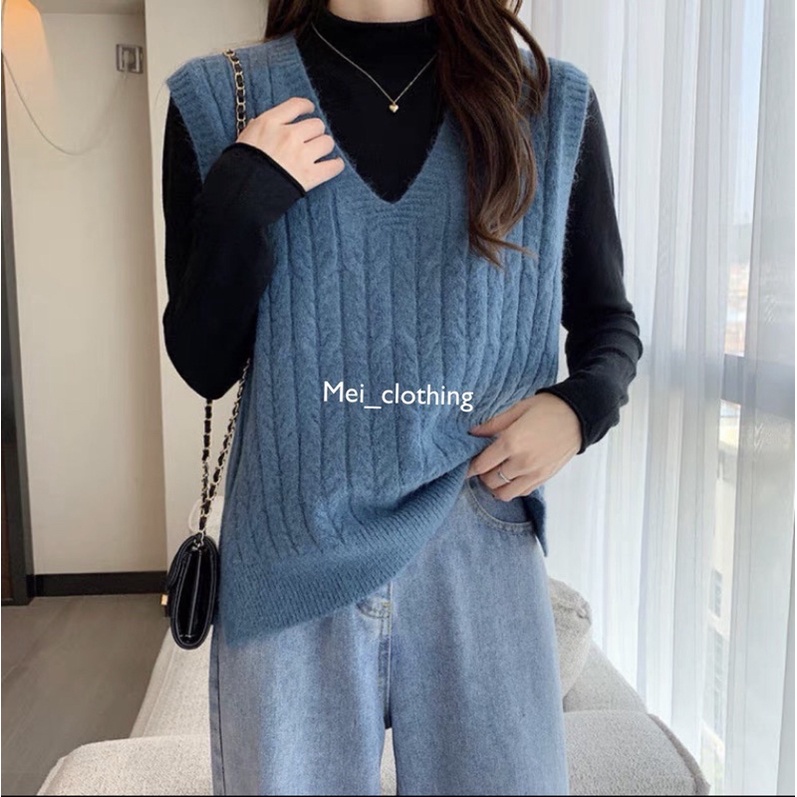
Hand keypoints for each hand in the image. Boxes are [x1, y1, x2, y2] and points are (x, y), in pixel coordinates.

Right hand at [236, 96, 344, 191]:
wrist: (242, 193)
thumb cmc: (240, 166)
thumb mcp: (244, 138)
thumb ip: (257, 128)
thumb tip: (259, 123)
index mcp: (270, 123)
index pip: (296, 105)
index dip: (306, 107)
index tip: (309, 110)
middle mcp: (288, 135)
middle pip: (316, 124)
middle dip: (315, 132)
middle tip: (311, 139)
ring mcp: (300, 155)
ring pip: (327, 142)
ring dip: (325, 147)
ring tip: (320, 153)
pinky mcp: (309, 176)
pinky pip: (333, 166)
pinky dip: (336, 165)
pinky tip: (334, 165)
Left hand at [465, 393, 581, 499]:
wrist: (579, 416)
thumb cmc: (548, 408)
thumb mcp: (517, 409)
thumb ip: (493, 424)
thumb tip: (473, 433)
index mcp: (511, 442)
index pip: (481, 464)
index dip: (470, 467)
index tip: (466, 465)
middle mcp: (522, 462)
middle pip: (490, 480)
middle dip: (482, 475)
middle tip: (482, 465)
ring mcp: (534, 473)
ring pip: (504, 493)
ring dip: (495, 486)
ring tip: (495, 473)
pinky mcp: (544, 478)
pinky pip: (521, 492)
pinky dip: (512, 488)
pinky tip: (511, 475)